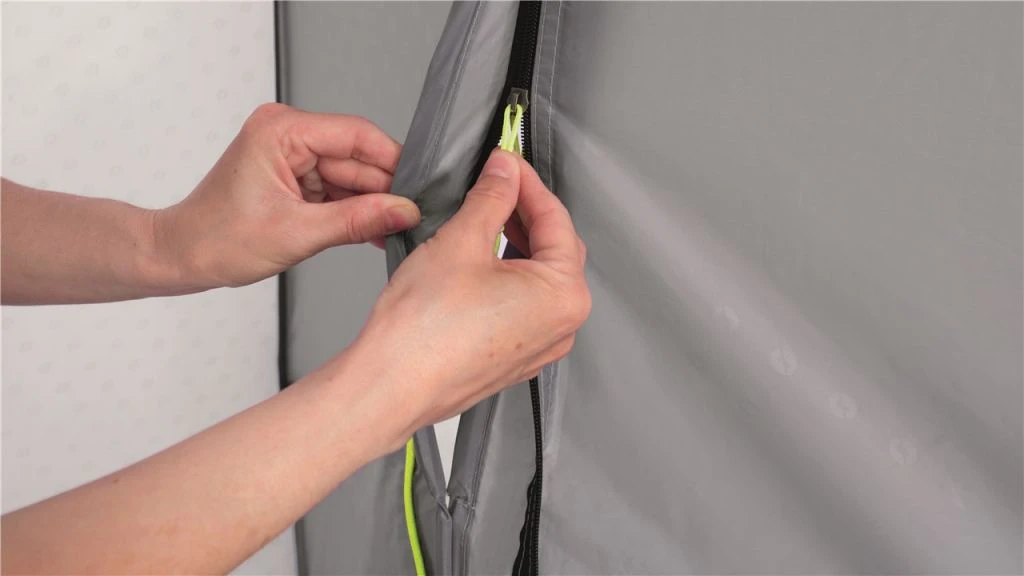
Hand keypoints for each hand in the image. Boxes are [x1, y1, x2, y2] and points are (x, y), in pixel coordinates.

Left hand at [155, 103, 420, 290]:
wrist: (183, 256)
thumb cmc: (217, 239)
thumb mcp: (297, 233)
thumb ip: (357, 220)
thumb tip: (404, 211)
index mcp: (282, 130)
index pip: (357, 135)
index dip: (393, 163)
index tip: (417, 192)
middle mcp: (288, 133)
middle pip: (357, 158)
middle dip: (383, 191)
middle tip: (409, 222)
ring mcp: (291, 154)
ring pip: (351, 176)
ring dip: (369, 206)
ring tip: (389, 233)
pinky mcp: (294, 175)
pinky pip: (337, 189)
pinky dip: (353, 211)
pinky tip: (371, 231)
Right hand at [332, 149, 590, 451]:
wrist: (390, 385)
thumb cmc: (424, 330)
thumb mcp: (461, 240)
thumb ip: (491, 197)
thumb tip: (505, 172)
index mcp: (564, 295)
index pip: (556, 218)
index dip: (527, 181)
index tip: (506, 161)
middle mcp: (561, 325)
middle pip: (553, 249)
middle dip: (523, 212)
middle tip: (494, 183)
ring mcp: (538, 346)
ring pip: (535, 278)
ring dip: (513, 243)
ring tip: (480, 218)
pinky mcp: (512, 358)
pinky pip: (519, 306)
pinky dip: (503, 277)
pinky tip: (476, 261)